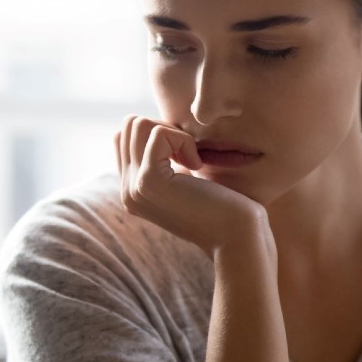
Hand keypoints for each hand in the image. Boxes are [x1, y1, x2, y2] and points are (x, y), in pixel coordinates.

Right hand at [115, 115, 269, 256]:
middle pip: (129, 126)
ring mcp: (133, 187)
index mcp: (133, 190)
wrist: (236, 236)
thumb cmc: (223, 206)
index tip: (185, 156)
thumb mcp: (186, 181)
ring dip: (173, 133)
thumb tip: (155, 126)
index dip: (159, 133)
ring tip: (192, 160)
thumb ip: (165, 162)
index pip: (124, 137)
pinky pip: (158, 133)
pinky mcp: (149, 181)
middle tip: (190, 155)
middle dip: (165, 128)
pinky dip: (183, 140)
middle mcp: (126, 190)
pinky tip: (197, 165)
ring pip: (137, 124)